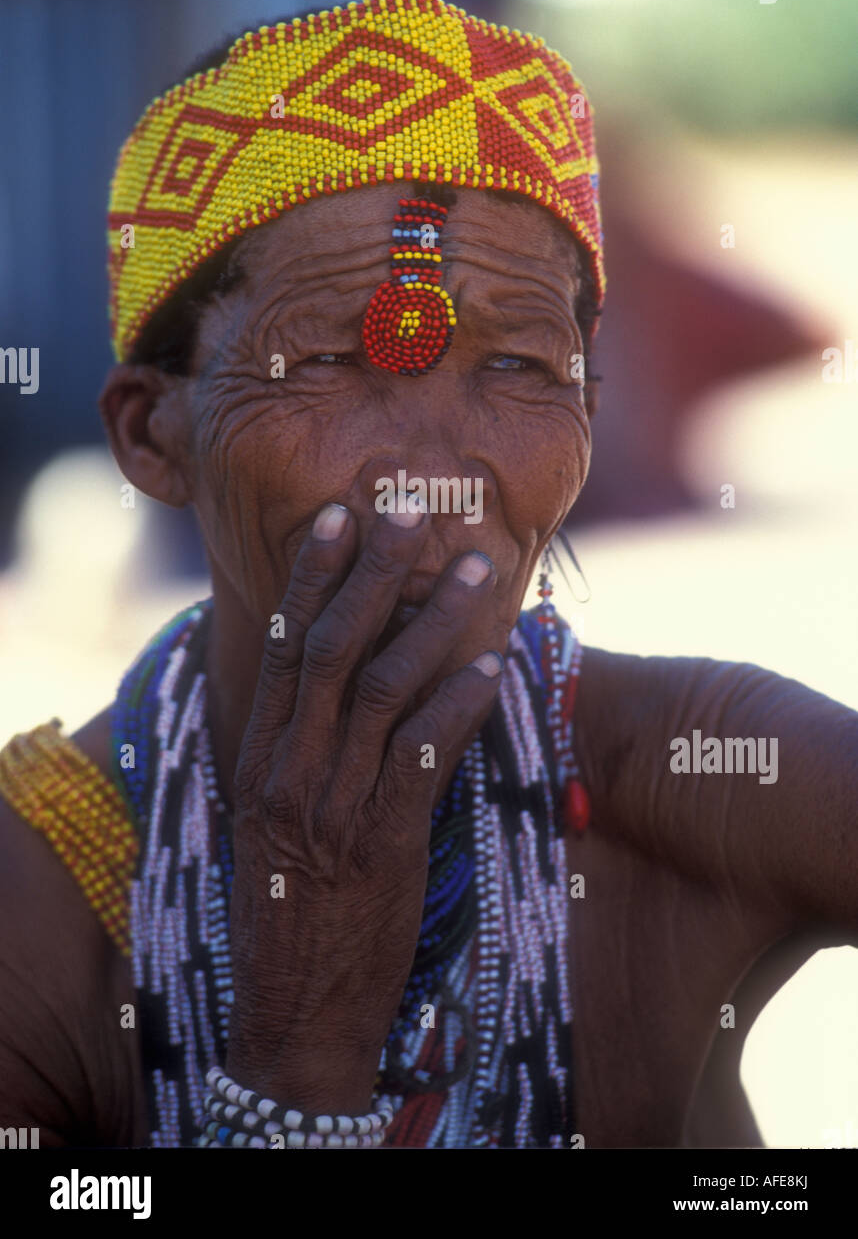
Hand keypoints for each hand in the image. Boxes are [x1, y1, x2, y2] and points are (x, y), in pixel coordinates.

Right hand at [225, 499, 504, 1114]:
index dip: (312, 577)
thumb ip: (301, 755)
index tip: (337, 516)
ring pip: (385, 690)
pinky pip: (423, 758)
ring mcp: (334, 806)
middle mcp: (291, 771)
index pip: (283, 648)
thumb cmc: (290, 912)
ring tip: (477, 568)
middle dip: (373, 573)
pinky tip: (492, 664)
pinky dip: (458, 705)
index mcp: (261, 759)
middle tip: (410, 510)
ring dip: (433, 621)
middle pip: (333, 650)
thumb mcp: (275, 825)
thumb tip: (340, 691)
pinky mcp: (383, 844)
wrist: (293, 1012)